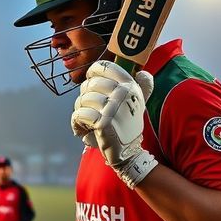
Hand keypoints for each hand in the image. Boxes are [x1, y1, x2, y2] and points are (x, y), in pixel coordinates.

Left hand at [71, 60, 157, 187]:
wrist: (127, 152)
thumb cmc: (127, 126)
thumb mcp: (136, 105)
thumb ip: (139, 88)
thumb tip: (143, 73)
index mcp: (130, 86)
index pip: (104, 67)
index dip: (92, 73)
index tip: (91, 82)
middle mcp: (123, 94)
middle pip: (89, 84)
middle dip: (84, 97)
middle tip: (91, 110)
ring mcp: (114, 108)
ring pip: (82, 99)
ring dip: (80, 111)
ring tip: (88, 121)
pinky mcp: (103, 122)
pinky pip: (79, 115)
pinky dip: (77, 123)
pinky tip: (84, 129)